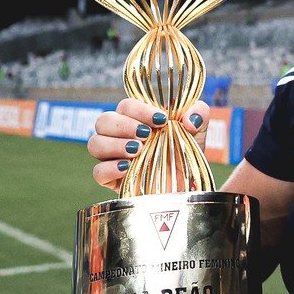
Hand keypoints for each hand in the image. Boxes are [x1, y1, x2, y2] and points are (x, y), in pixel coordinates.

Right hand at [86, 98, 209, 191]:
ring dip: (115, 144)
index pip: (125, 105)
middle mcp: (121, 136)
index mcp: (137, 119)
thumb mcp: (198, 132)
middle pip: (103, 120)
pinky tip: (128, 167)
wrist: (186, 188)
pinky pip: (97, 172)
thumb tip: (189, 118)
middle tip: (145, 136)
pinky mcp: (112, 181)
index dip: (139, 109)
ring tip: (138, 150)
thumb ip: (199, 114)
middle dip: (123, 125)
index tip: (161, 119)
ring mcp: (114, 158)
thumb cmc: (186, 155)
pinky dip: (110, 168)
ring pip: (95, 143)